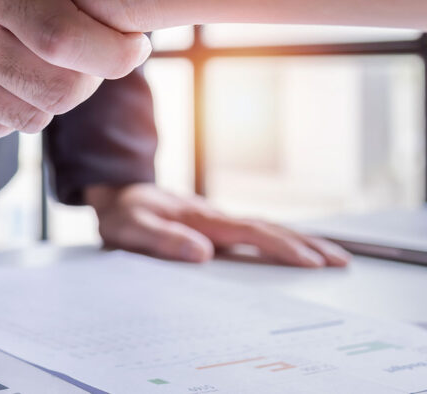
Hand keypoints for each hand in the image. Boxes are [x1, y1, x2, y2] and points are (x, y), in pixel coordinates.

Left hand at [86, 183, 350, 267]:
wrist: (116, 194)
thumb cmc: (124, 213)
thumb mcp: (132, 228)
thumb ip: (163, 240)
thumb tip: (202, 253)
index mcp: (201, 219)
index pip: (250, 233)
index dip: (281, 247)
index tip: (309, 261)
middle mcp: (215, 217)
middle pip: (269, 229)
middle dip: (306, 245)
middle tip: (340, 262)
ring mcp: (218, 221)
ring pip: (266, 229)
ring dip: (300, 241)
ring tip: (332, 257)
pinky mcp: (215, 227)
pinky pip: (255, 233)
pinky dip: (281, 240)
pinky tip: (296, 250)